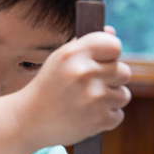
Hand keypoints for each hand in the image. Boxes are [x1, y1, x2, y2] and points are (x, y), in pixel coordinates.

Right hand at [17, 29, 130, 147]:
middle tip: (91, 86)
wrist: (28, 121)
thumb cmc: (47, 87)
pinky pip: (118, 114)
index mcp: (73, 54)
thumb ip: (86, 45)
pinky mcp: (99, 120)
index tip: (103, 61)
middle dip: (111, 79)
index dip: (110, 54)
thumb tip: (112, 32)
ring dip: (110, 99)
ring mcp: (93, 98)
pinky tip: (86, 116)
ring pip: (123, 94)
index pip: (114, 46)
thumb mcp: (59, 60)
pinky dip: (105, 117)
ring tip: (88, 102)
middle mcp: (84, 73)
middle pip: (124, 71)